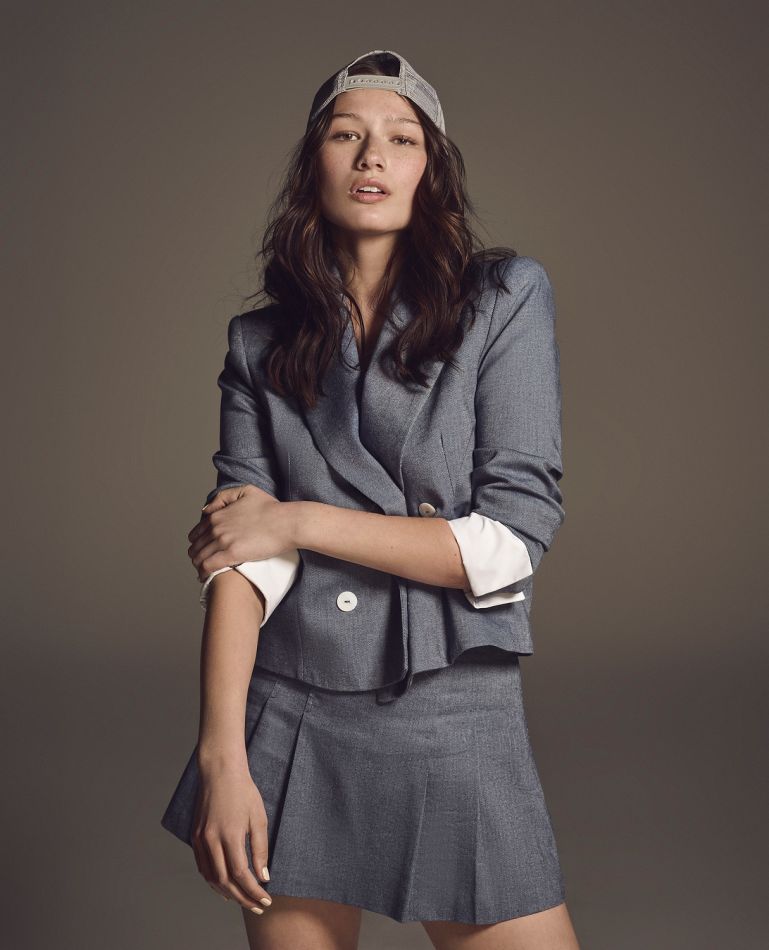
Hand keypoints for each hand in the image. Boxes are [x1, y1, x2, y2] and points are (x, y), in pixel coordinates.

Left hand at [187, 485, 296, 581]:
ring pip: (199, 558)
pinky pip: (208, 566)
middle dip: (197, 555)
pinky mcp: (232, 554)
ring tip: (205, 572)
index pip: (196, 533)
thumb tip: (206, 510)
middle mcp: (217, 527)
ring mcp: (223, 541)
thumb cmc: (271, 508)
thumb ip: (223, 497)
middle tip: (204, 563)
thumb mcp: (246, 492)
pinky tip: (206, 577)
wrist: (287, 523)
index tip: (203, 550)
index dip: (197, 543)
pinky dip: (204, 573)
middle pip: (195, 547)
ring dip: (199, 566)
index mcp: (218, 515)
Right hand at [191, 759, 272, 914]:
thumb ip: (260, 849)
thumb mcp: (259, 818)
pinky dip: (213, 880)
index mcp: (230, 835)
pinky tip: (224, 886)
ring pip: (211, 877)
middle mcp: (211, 840)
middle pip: (225, 881)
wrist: (220, 772)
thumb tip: (263, 876)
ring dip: (227, 893)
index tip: (265, 900)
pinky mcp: (195, 836)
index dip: (253, 891)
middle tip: (257, 907)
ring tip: (243, 900)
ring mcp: (200, 839)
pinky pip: (202, 866)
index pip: (241, 875)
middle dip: (242, 898)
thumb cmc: (244, 791)